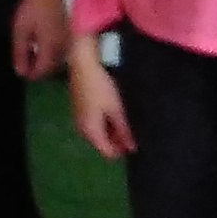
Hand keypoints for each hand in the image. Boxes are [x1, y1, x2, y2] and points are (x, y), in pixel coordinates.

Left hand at [11, 0, 68, 81]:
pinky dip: (51, 52)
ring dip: (45, 60)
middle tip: (24, 60)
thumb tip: (20, 72)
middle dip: (38, 68)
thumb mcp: (20, 31)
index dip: (31, 74)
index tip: (21, 70)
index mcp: (51, 48)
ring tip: (31, 50)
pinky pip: (61, 50)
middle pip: (52, 68)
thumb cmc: (32, 9)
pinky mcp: (70, 34)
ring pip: (57, 60)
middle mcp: (63, 47)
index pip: (42, 71)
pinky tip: (40, 43)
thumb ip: (20, 53)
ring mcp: (68, 40)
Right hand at [70, 38, 133, 158]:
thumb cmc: (101, 87)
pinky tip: (115, 111)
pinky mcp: (80, 110)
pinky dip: (106, 122)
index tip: (137, 142)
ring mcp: (79, 119)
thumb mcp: (117, 110)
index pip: (107, 152)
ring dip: (112, 130)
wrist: (84, 65)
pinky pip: (94, 123)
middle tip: (134, 129)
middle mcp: (81, 129)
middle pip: (102, 143)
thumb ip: (124, 131)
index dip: (122, 150)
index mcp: (90, 131)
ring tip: (126, 118)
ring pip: (99, 133)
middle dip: (118, 140)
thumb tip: (132, 148)